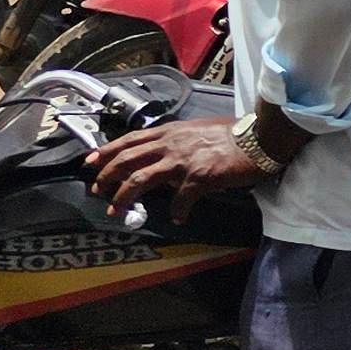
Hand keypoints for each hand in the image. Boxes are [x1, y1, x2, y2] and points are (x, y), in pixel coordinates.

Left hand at [90, 119, 273, 210]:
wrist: (260, 138)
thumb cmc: (234, 134)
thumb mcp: (198, 131)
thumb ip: (178, 142)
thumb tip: (165, 158)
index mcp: (170, 132)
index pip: (129, 140)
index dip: (106, 152)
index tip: (89, 162)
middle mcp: (170, 144)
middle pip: (126, 160)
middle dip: (106, 177)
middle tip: (96, 191)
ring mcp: (182, 161)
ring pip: (139, 179)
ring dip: (123, 197)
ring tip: (116, 211)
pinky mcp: (198, 177)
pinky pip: (179, 200)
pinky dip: (176, 211)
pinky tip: (178, 218)